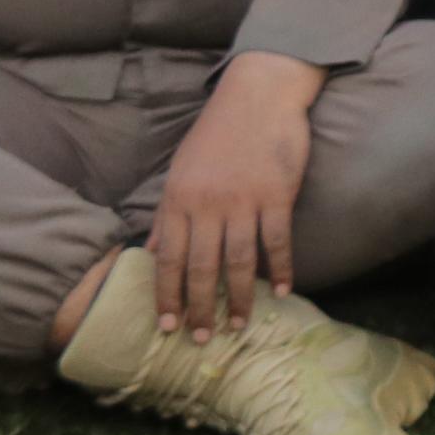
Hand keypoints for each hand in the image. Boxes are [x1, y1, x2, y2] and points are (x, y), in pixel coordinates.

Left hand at [147, 54, 322, 335]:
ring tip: (239, 326)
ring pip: (238, 261)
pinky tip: (282, 291)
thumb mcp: (181, 171)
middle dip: (200, 308)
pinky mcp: (277, 193)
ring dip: (238, 298)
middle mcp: (207, 204)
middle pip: (202, 268)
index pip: (169, 260)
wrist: (258, 95)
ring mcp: (243, 200)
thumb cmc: (218, 134)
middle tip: (202, 339)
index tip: (167, 326)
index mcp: (178, 199)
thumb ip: (168, 214)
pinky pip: (277, 240)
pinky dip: (280, 268)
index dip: (167, 296)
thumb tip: (152, 252)